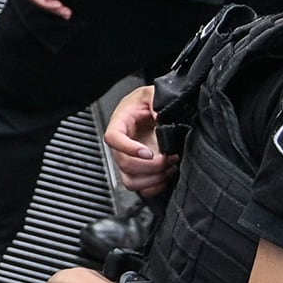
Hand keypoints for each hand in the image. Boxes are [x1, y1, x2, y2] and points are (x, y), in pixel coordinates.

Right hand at [102, 84, 173, 198]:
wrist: (152, 111)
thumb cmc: (147, 103)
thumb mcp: (152, 94)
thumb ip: (156, 100)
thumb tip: (160, 117)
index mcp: (120, 124)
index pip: (113, 138)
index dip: (129, 148)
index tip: (149, 151)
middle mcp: (121, 145)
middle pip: (125, 164)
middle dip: (151, 165)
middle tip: (169, 157)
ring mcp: (129, 160)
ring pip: (131, 181)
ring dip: (153, 178)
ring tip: (169, 166)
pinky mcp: (138, 171)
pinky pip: (140, 189)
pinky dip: (154, 187)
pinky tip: (165, 174)